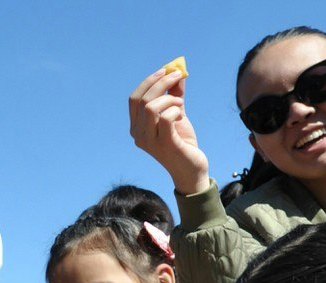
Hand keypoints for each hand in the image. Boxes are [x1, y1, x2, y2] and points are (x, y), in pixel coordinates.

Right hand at [129, 66, 210, 194]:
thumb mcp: (177, 115)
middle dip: (162, 82)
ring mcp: (149, 142)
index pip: (134, 98)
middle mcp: (138, 135)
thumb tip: (177, 72)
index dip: (149, 82)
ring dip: (170, 98)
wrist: (191, 169)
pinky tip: (181, 116)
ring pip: (151, 107)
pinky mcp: (164, 145)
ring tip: (181, 104)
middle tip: (178, 76)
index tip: (166, 71)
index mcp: (136, 127)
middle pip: (143, 99)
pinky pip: (165, 118)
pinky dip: (175, 110)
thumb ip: (174, 95)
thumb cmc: (182, 143)